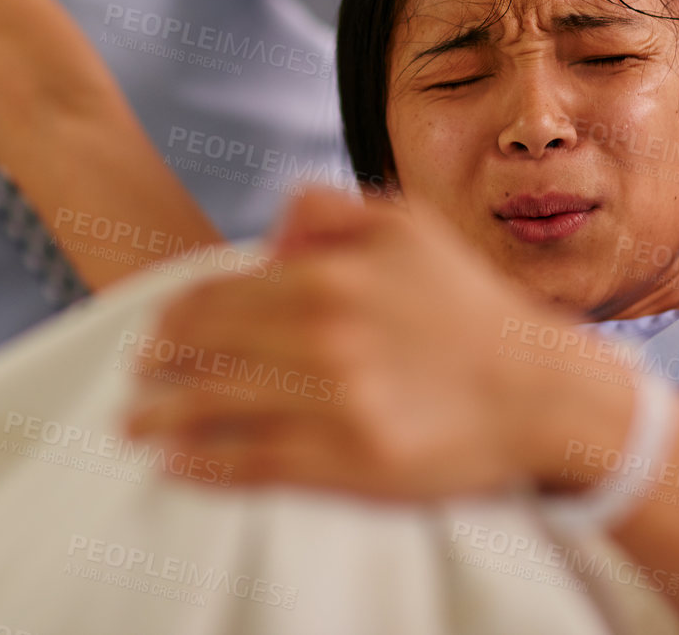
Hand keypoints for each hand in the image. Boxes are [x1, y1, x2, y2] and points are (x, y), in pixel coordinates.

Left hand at [122, 189, 598, 500]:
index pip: (218, 293)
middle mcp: (322, 335)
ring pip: (215, 407)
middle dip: (156, 365)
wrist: (543, 392)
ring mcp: (332, 402)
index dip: (175, 315)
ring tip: (135, 427)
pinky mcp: (348, 462)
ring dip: (160, 418)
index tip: (155, 332)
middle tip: (136, 378)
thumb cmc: (468, 308)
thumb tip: (265, 239)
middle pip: (204, 349)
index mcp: (327, 275)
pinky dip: (204, 467)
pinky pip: (253, 465)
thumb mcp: (405, 224)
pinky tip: (178, 468)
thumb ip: (326, 211)